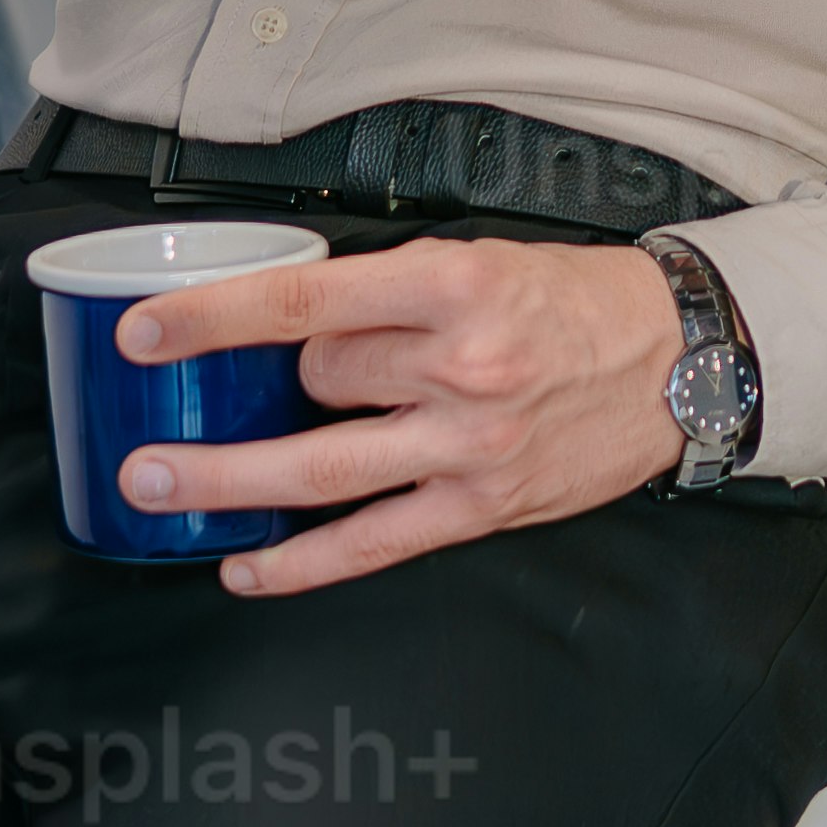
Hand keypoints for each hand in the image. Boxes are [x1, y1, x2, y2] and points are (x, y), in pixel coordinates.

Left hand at [119, 233, 684, 589]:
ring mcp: (470, 446)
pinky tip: (246, 563)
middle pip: (314, 379)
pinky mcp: (484, 507)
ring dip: (227, 478)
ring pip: (321, 467)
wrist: (683, 359)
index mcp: (452, 286)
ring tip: (156, 482)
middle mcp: (460, 366)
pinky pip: (372, 542)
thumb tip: (287, 327)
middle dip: (280, 379)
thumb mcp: (481, 262)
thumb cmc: (575, 304)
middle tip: (245, 383)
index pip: (304, 301)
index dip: (211, 319)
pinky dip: (302, 561)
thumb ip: (389, 294)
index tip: (143, 334)